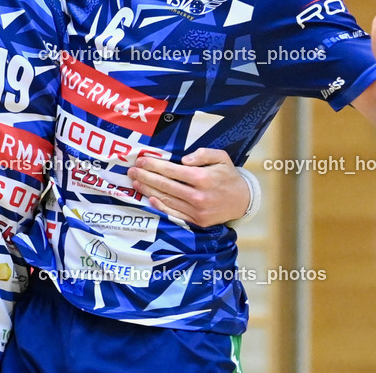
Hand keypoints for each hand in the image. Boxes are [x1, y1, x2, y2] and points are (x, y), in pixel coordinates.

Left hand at [128, 148, 249, 226]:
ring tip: (136, 183)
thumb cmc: (228, 175)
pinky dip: (160, 207)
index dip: (154, 165)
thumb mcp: (221, 157)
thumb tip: (184, 160)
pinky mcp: (196, 221)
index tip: (141, 160)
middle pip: (165, 185)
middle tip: (132, 171)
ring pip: (167, 199)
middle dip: (146, 177)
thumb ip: (203, 154)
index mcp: (202, 178)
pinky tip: (149, 199)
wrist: (242, 201)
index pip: (171, 171)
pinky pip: (174, 214)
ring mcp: (196, 211)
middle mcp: (198, 196)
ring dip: (148, 191)